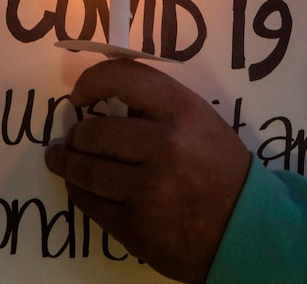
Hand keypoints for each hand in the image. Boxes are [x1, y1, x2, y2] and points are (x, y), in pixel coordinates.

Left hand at [44, 58, 250, 282]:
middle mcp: (164, 146)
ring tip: (61, 159)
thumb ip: (157, 105)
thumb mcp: (199, 119)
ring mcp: (148, 190)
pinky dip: (80, 193)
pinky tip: (80, 187)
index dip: (91, 82)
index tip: (80, 95)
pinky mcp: (137, 227)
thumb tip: (105, 98)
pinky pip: (92, 205)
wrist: (245, 228)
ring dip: (68, 163)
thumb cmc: (220, 167)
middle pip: (95, 132)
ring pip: (87, 171)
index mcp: (181, 111)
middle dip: (77, 135)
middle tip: (73, 137)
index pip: (122, 78)